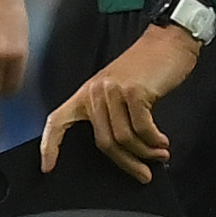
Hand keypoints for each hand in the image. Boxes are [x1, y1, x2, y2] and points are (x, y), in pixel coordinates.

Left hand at [41, 23, 201, 183]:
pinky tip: (161, 143)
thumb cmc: (146, 68)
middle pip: (103, 141)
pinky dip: (153, 141)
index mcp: (85, 93)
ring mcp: (113, 91)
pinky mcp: (134, 92)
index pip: (57, 121)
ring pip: (123, 138)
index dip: (49, 145)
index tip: (47, 168)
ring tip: (158, 155)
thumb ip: (111, 114)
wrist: (167, 42)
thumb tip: (121, 150)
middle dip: (126, 162)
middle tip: (142, 174)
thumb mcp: (118, 89)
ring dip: (144, 153)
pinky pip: (141, 129)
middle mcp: (94, 92)